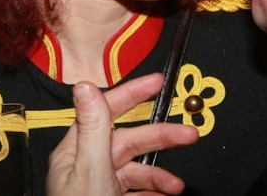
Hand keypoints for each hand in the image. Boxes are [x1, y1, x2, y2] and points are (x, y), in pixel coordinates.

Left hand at [46, 73, 198, 195]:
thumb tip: (85, 85)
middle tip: (190, 135)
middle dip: (161, 137)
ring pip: (135, 169)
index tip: (157, 81)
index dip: (133, 93)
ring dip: (159, 175)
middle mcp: (85, 165)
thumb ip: (94, 128)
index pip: (106, 110)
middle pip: (129, 140)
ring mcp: (97, 186)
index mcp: (76, 150)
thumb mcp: (91, 171)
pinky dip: (151, 193)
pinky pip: (134, 192)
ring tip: (177, 187)